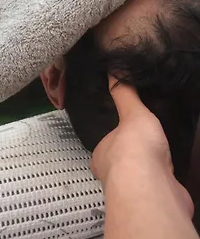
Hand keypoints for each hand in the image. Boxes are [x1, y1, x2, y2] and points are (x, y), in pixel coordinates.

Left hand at [91, 76, 193, 216]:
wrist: (152, 186)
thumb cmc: (133, 148)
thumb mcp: (131, 112)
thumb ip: (124, 93)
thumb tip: (112, 70)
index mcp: (100, 155)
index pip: (105, 146)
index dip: (114, 140)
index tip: (124, 135)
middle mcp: (112, 175)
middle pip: (122, 163)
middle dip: (132, 156)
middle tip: (146, 143)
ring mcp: (133, 190)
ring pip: (140, 176)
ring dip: (149, 168)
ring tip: (160, 155)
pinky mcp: (154, 200)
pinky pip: (159, 186)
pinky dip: (165, 179)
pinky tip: (170, 172)